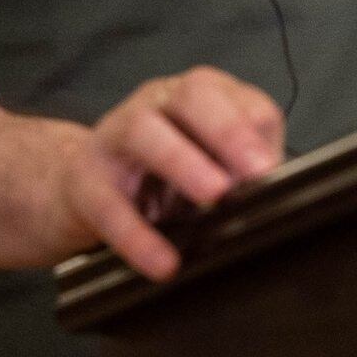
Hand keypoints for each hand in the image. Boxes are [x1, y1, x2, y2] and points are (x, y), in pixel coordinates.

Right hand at [57, 66, 284, 280]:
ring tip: (214, 195)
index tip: (273, 167)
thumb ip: (242, 171)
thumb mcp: (205, 162)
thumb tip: (280, 196)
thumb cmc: (158, 172)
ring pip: (144, 131)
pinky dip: (138, 236)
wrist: (76, 185)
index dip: (255, 130)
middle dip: (228, 130)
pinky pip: (109, 204)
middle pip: (192, 94)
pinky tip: (164, 262)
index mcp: (195, 95)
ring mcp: (115, 134)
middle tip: (258, 171)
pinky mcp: (85, 179)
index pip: (235, 95)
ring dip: (182, 160)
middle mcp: (156, 102)